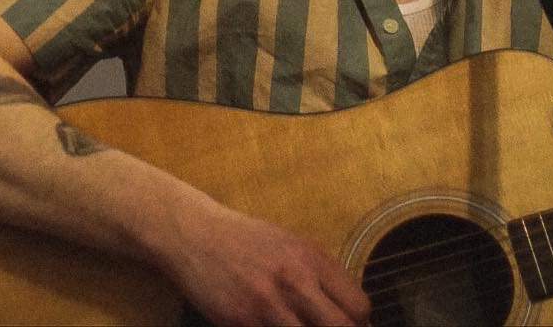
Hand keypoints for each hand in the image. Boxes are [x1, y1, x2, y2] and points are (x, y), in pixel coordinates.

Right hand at [163, 204, 370, 325]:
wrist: (193, 236)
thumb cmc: (244, 240)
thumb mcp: (289, 243)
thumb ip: (319, 274)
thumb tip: (351, 312)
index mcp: (310, 257)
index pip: (358, 306)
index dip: (358, 324)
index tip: (347, 325)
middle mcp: (294, 280)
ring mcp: (267, 304)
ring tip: (296, 325)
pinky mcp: (242, 322)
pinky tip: (269, 325)